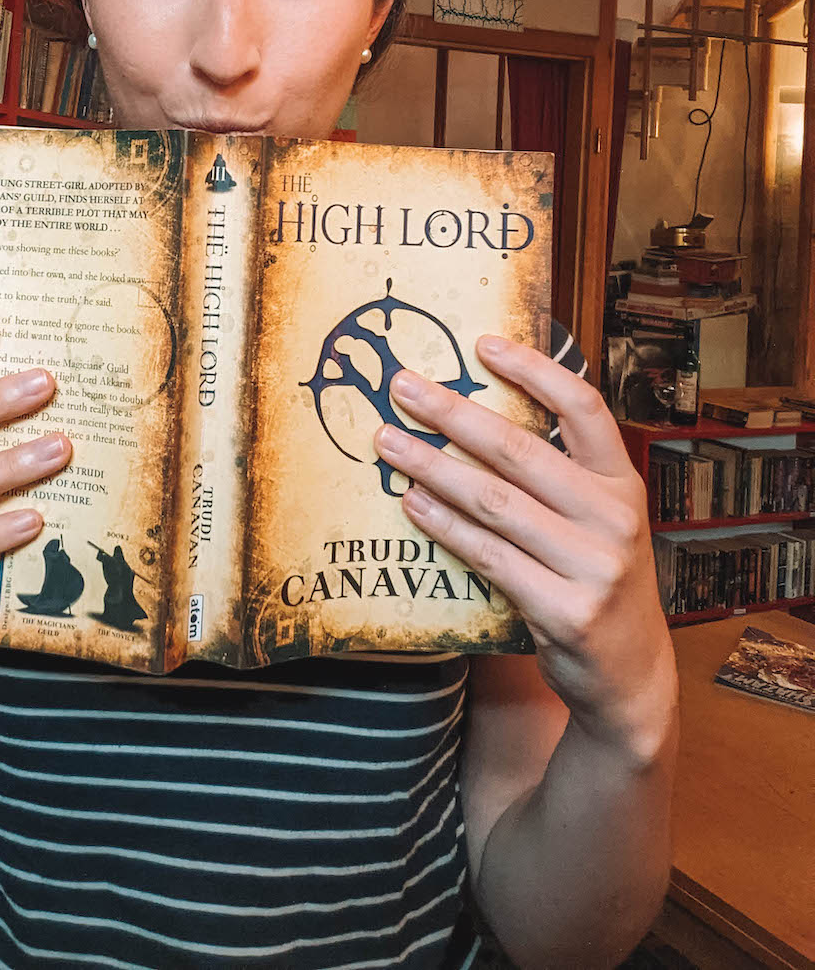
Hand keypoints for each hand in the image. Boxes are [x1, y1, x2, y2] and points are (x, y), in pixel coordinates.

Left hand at [374, 334, 676, 763]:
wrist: (630, 675)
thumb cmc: (595, 578)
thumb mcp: (597, 520)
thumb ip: (557, 475)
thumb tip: (472, 417)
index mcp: (623, 483)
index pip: (584, 408)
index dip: (535, 371)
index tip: (483, 344)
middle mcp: (614, 519)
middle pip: (520, 451)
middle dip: (453, 413)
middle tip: (403, 387)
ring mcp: (593, 567)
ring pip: (494, 503)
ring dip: (433, 467)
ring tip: (389, 441)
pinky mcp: (565, 611)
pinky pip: (488, 556)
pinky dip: (445, 526)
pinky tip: (412, 503)